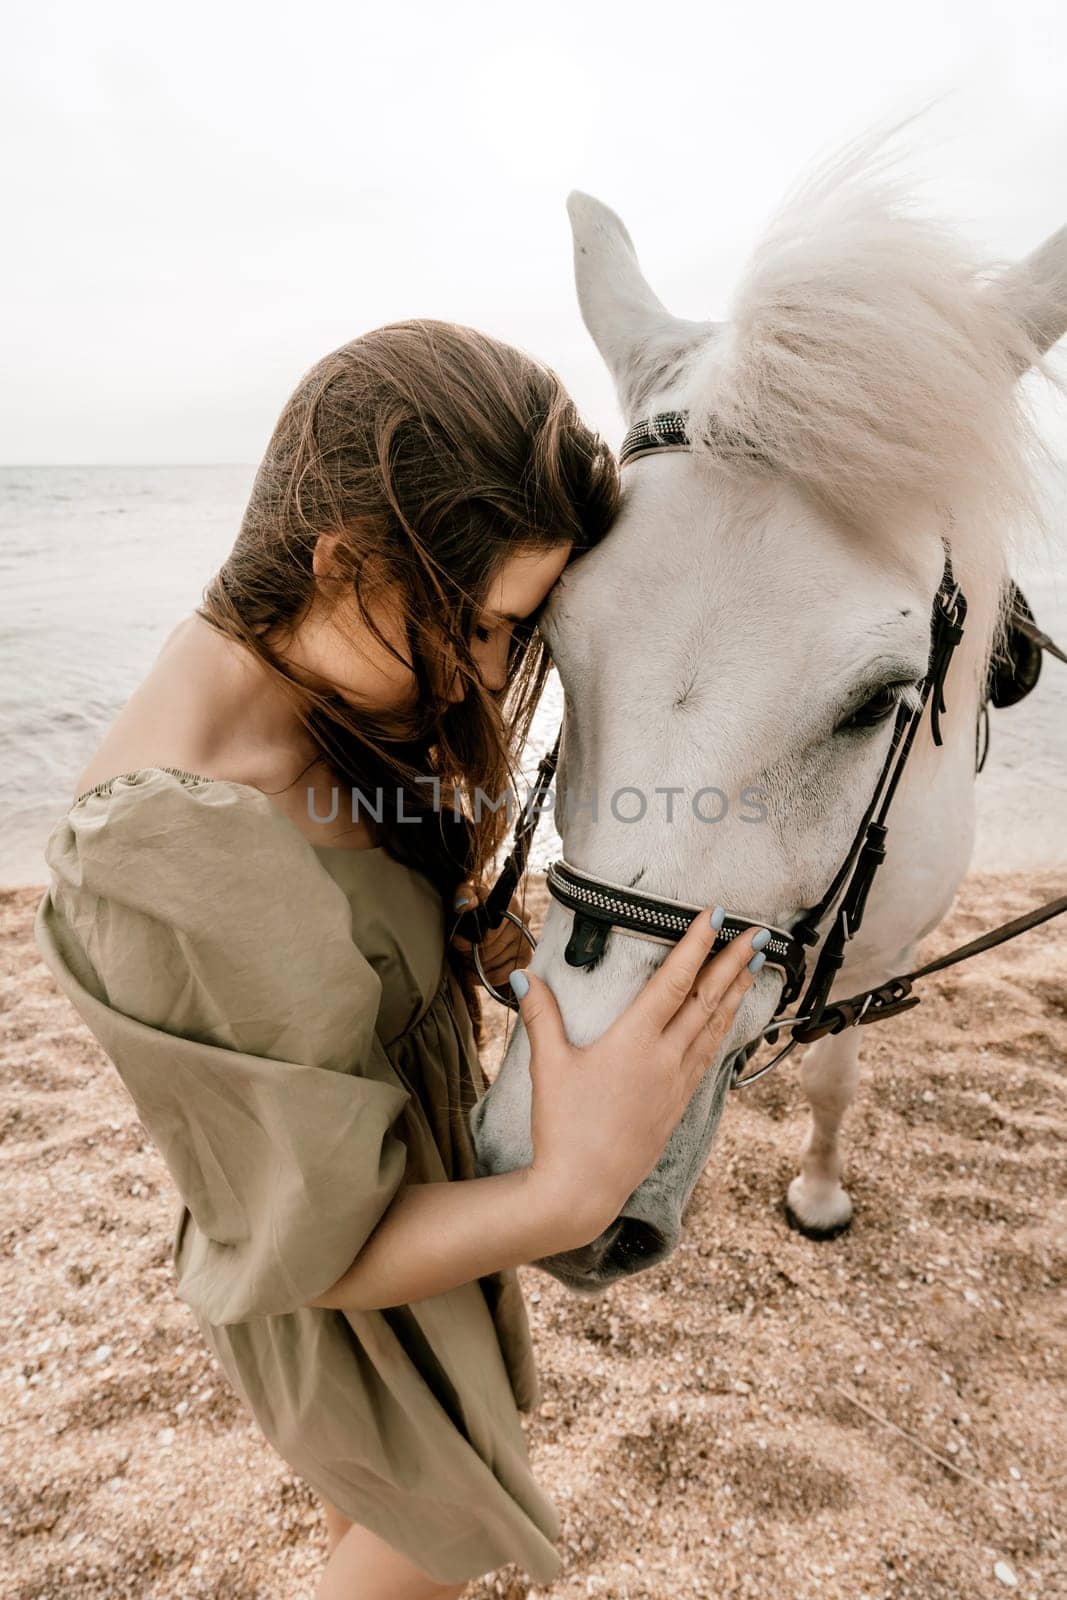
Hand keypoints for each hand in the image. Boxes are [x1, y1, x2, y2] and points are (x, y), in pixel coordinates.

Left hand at [449, 881, 532, 988]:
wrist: (480, 915)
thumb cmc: (472, 906)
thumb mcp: (464, 895)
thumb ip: (463, 895)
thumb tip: (466, 904)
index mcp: (511, 903)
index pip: (493, 931)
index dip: (473, 940)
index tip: (458, 941)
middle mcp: (523, 920)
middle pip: (493, 948)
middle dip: (472, 953)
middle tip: (460, 952)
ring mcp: (525, 940)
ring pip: (496, 962)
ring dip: (478, 965)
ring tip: (467, 959)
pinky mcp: (525, 957)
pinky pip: (506, 974)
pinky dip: (489, 977)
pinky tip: (477, 973)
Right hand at [511, 909, 767, 1245]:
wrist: (583, 1189)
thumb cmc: (563, 1128)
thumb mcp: (547, 1066)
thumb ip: (540, 1015)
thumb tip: (523, 975)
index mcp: (634, 1041)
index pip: (673, 981)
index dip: (696, 945)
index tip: (716, 916)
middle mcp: (664, 1059)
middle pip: (706, 1000)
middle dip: (733, 963)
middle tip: (757, 934)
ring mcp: (676, 1084)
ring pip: (713, 1029)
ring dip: (735, 995)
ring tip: (753, 969)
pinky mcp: (678, 1107)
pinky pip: (708, 1059)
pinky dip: (722, 1032)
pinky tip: (727, 1024)